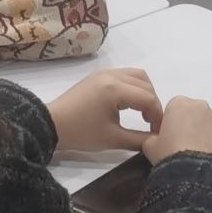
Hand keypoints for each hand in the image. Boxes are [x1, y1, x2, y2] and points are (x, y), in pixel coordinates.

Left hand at [48, 68, 163, 154]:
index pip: (148, 98)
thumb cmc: (82, 132)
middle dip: (153, 103)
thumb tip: (157, 140)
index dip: (158, 116)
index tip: (159, 132)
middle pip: (145, 83)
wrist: (52, 125)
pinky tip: (130, 106)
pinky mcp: (98, 76)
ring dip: (144, 92)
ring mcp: (104, 73)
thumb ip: (139, 139)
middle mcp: (111, 75)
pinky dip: (133, 88)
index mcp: (115, 88)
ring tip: (143, 114)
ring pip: (135, 75)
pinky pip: (124, 76)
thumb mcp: (113, 139)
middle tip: (152, 124)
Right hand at [143, 96, 211, 164]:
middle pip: (196, 115)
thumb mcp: (149, 146)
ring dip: (208, 137)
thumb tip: (154, 137)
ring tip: (201, 159)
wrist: (196, 176)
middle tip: (186, 150)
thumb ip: (150, 136)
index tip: (171, 140)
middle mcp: (202, 106)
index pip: (175, 110)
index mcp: (180, 103)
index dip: (173, 125)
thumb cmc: (169, 155)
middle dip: (192, 128)